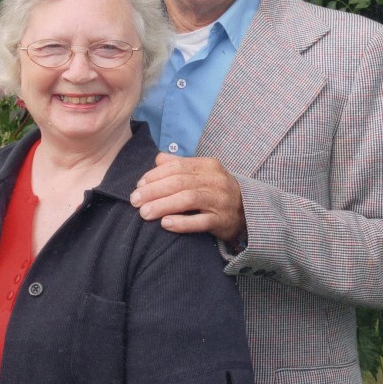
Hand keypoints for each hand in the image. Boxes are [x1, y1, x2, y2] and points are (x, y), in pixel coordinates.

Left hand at [130, 153, 245, 241]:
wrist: (247, 211)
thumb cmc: (216, 190)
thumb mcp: (202, 173)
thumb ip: (180, 165)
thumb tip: (158, 159)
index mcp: (208, 165)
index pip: (177, 167)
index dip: (155, 176)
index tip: (139, 186)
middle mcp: (215, 180)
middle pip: (179, 183)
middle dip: (154, 191)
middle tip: (135, 201)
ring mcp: (220, 201)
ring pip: (188, 200)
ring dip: (163, 205)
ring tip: (144, 213)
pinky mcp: (222, 221)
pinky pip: (200, 221)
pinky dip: (182, 223)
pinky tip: (165, 224)